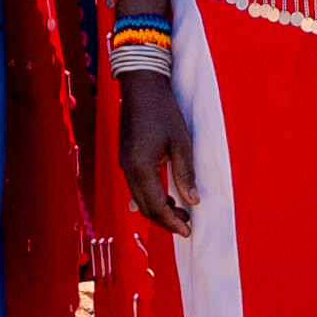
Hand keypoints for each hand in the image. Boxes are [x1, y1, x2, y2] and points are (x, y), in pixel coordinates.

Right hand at [116, 70, 197, 231]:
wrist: (141, 85)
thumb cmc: (163, 111)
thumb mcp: (181, 142)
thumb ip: (185, 174)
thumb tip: (193, 201)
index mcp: (141, 167)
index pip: (155, 207)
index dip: (172, 223)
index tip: (188, 231)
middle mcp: (128, 169)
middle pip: (144, 208)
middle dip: (165, 220)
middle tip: (187, 224)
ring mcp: (124, 164)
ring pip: (139, 198)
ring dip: (158, 209)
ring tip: (180, 211)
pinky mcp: (125, 158)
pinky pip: (137, 186)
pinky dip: (151, 196)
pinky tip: (167, 195)